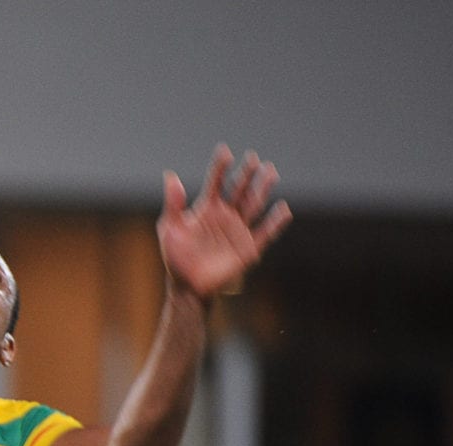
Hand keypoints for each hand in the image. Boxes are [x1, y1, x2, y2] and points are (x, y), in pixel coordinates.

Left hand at [159, 145, 289, 301]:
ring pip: (254, 204)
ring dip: (262, 189)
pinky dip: (275, 222)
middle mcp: (226, 215)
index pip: (217, 182)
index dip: (220, 167)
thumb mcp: (170, 229)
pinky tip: (282, 209)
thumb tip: (170, 176)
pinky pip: (265, 233)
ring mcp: (239, 230)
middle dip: (247, 174)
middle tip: (253, 158)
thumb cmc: (176, 257)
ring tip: (270, 172)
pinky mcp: (249, 248)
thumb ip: (173, 204)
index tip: (225, 152)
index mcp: (208, 208)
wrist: (188, 286)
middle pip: (240, 189)